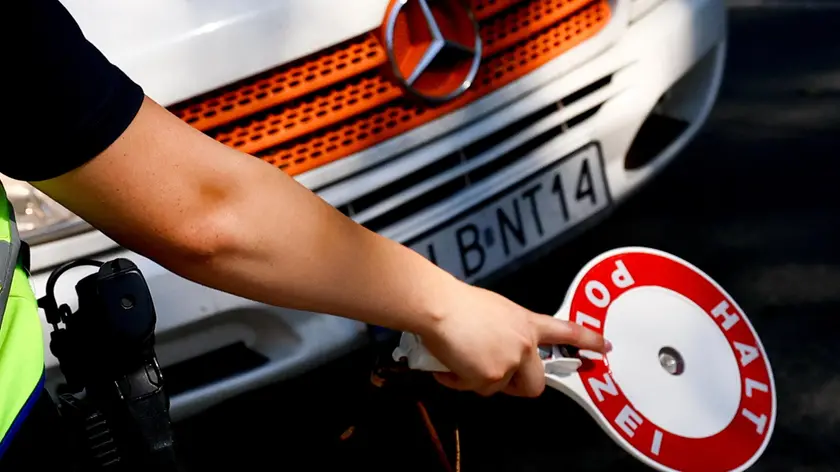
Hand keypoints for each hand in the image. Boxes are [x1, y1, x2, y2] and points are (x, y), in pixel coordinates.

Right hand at [421, 283, 609, 397]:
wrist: (439, 307)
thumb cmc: (459, 303)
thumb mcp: (497, 311)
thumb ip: (510, 330)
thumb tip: (500, 346)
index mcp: (527, 323)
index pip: (567, 332)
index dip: (589, 340)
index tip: (604, 346)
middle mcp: (525, 345)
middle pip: (535, 385)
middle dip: (516, 386)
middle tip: (495, 375)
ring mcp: (510, 363)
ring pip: (498, 388)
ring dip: (479, 378)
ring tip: (462, 356)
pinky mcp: (491, 377)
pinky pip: (475, 390)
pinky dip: (459, 380)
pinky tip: (450, 362)